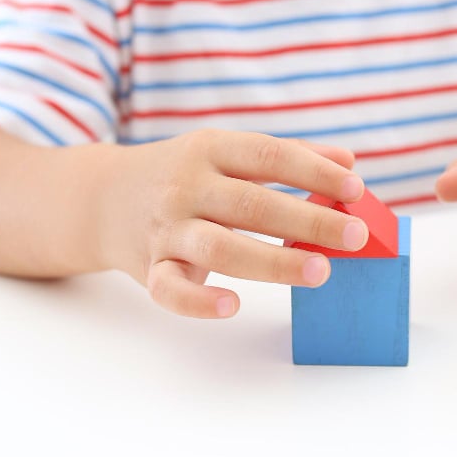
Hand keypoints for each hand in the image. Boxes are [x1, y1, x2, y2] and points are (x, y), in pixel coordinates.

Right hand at [101, 129, 368, 318]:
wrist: (100, 199)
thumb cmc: (184, 176)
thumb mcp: (226, 151)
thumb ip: (287, 156)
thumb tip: (348, 162)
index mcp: (212, 150)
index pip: (268, 155)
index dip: (314, 171)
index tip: (356, 187)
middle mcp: (187, 187)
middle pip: (252, 204)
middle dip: (309, 220)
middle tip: (356, 236)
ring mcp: (167, 229)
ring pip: (220, 247)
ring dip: (273, 261)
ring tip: (321, 272)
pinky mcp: (150, 268)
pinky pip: (170, 290)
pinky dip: (199, 302)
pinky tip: (233, 306)